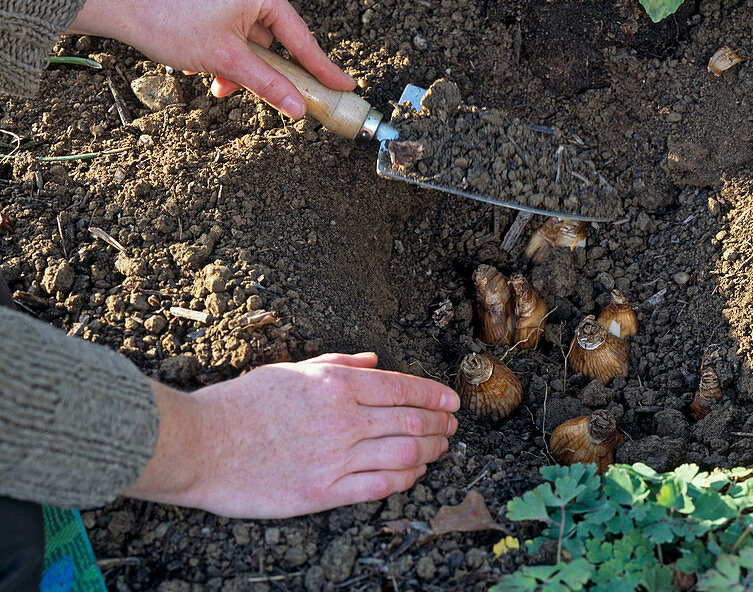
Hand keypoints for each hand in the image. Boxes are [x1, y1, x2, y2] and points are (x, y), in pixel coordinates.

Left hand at [69, 0, 355, 117]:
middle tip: (241, 91)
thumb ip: (268, 85)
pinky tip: (203, 61)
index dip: (322, 69)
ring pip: (252, 35)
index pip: (301, 40)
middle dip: (258, 70)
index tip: (345, 86)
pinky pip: (235, 24)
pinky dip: (226, 47)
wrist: (120, 2)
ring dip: (238, 63)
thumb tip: (298, 109)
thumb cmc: (170, 24)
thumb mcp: (226, 62)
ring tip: (213, 80)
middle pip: (275, 39)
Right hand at [123, 353, 459, 518]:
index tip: (451, 400)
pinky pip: (380, 486)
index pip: (402, 387)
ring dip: (431, 450)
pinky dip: (406, 478)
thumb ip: (338, 364)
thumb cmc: (240, 404)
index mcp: (336, 384)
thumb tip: (375, 361)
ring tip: (441, 447)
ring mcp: (336, 458)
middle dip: (440, 423)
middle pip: (412, 421)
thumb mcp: (291, 369)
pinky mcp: (323, 492)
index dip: (434, 394)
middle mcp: (344, 419)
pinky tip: (415, 472)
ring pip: (405, 453)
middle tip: (453, 424)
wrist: (199, 445)